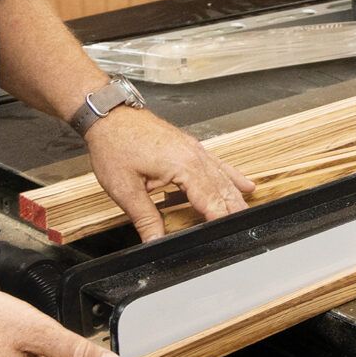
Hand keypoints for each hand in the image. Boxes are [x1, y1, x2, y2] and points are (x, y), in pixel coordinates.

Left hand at [84, 106, 255, 237]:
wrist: (109, 115)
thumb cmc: (114, 144)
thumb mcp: (124, 187)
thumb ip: (144, 217)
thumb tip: (155, 241)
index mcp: (182, 165)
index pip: (209, 200)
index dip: (219, 220)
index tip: (228, 236)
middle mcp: (194, 155)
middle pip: (221, 190)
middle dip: (234, 211)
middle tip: (245, 231)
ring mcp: (194, 149)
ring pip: (223, 177)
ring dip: (236, 197)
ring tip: (247, 215)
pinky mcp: (189, 146)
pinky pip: (218, 164)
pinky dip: (232, 176)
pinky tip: (245, 185)